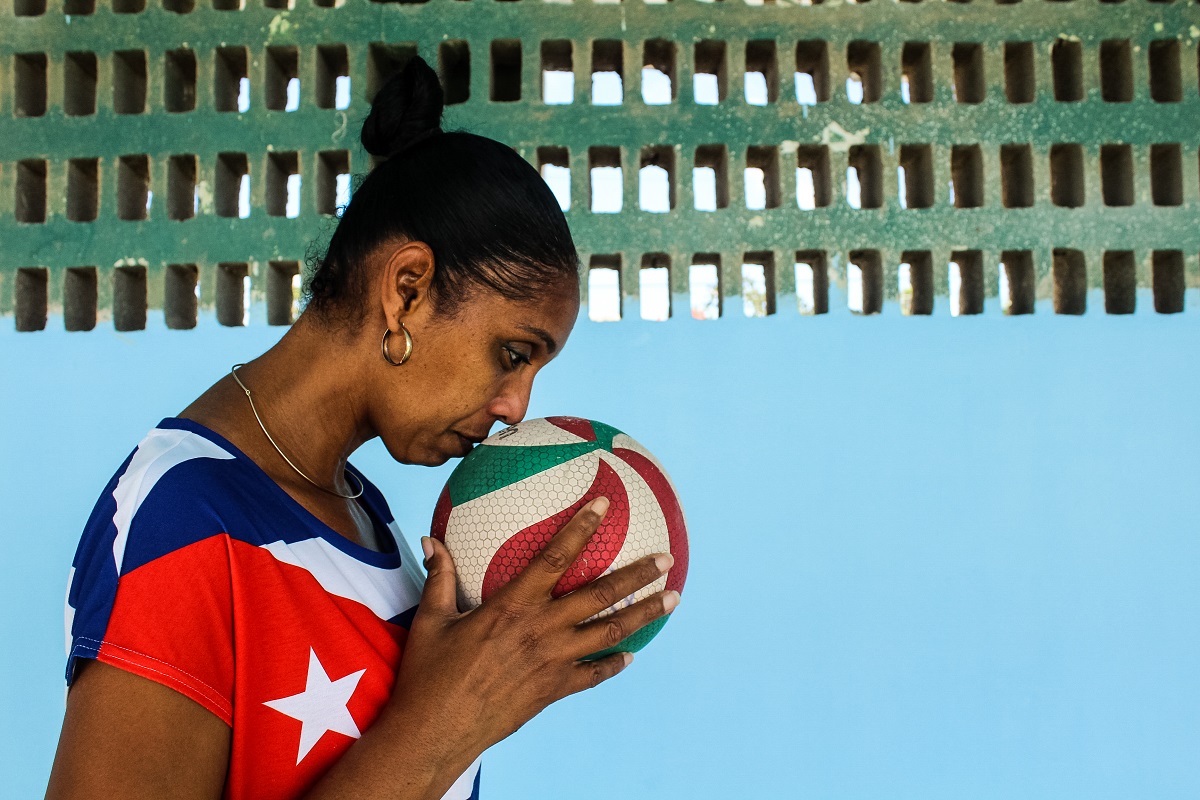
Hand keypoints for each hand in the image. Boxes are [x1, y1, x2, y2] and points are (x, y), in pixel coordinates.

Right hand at [387, 497, 678, 778]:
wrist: (436, 731)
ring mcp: (552, 661)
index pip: (556, 556)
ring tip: (671, 598)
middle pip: (601, 594)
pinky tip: (630, 656)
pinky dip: (614, 664)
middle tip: (666, 559)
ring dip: (644, 614)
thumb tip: (431, 540)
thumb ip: (441, 576)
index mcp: (513, 605)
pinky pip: (593, 674)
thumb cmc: (429, 674)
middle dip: (638, 574)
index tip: (605, 504)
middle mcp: (541, 629)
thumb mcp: (430, 619)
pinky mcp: (553, 690)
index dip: (582, 527)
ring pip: (609, 631)